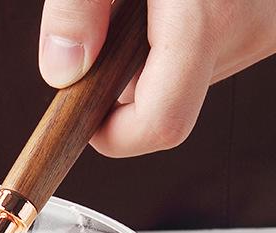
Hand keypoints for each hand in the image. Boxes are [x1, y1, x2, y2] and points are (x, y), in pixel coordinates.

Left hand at [38, 0, 275, 155]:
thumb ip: (77, 8)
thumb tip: (62, 71)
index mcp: (208, 19)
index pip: (159, 125)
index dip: (114, 136)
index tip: (86, 118)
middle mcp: (249, 30)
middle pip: (169, 101)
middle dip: (127, 81)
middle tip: (114, 20)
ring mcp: (266, 27)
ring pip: (190, 75)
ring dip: (154, 53)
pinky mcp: (270, 19)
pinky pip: (215, 47)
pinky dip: (183, 33)